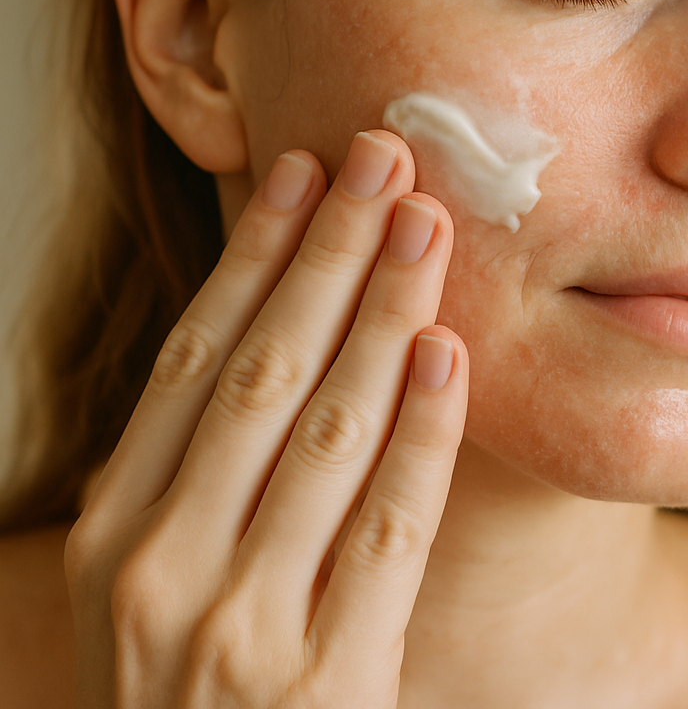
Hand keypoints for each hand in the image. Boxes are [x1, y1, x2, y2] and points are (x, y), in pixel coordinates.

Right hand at [64, 131, 467, 707]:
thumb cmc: (190, 692)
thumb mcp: (158, 583)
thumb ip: (201, 478)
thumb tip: (281, 330)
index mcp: (113, 531)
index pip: (195, 359)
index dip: (254, 257)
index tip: (302, 172)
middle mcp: (159, 568)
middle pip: (263, 370)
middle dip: (328, 253)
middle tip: (381, 159)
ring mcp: (238, 628)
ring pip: (328, 430)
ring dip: (384, 313)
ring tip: (426, 225)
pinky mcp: (327, 682)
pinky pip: (388, 529)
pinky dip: (420, 433)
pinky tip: (447, 353)